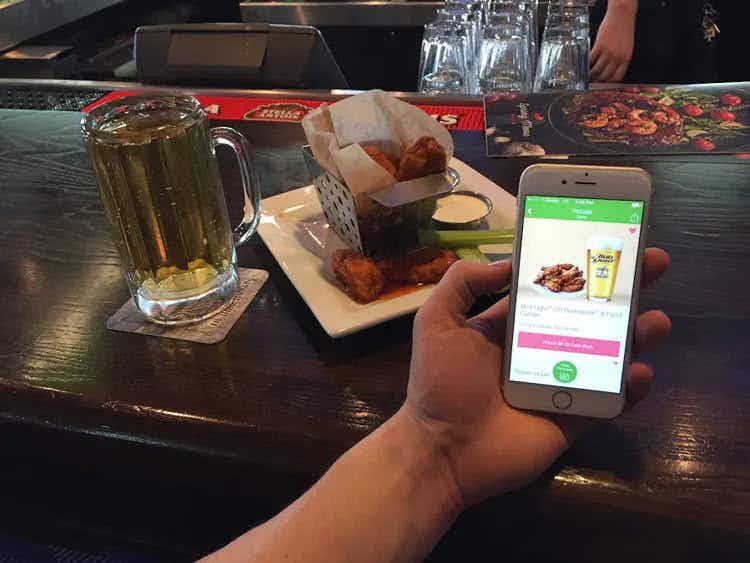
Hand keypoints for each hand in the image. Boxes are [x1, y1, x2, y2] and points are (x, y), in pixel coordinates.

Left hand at [404, 249, 669, 506]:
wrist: (443, 450)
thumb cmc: (440, 383)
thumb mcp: (437, 321)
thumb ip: (463, 283)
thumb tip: (508, 261)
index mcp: (512, 326)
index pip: (554, 288)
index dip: (580, 266)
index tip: (610, 242)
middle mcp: (541, 349)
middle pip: (591, 314)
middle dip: (624, 290)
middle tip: (655, 265)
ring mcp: (561, 383)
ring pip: (610, 354)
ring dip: (637, 335)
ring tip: (654, 322)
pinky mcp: (574, 418)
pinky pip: (611, 400)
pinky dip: (630, 387)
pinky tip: (638, 372)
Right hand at [590, 4, 636, 82]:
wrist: (622, 16)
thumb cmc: (624, 30)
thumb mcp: (626, 47)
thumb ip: (620, 58)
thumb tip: (610, 68)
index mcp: (626, 58)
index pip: (617, 77)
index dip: (609, 82)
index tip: (604, 84)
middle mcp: (618, 57)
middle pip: (605, 75)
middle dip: (598, 80)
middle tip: (593, 81)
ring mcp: (608, 52)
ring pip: (597, 69)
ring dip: (591, 74)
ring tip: (587, 75)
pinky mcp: (599, 46)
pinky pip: (591, 59)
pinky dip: (587, 64)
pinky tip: (585, 64)